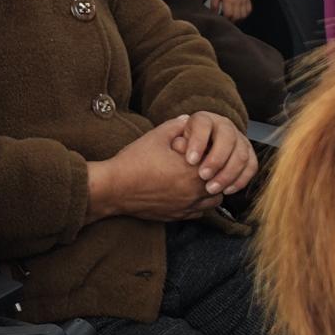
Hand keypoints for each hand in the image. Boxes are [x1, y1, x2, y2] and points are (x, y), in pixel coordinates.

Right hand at [85, 116, 222, 222]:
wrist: (114, 188)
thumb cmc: (134, 161)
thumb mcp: (155, 136)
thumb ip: (176, 125)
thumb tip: (187, 119)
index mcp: (193, 169)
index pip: (218, 161)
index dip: (213, 152)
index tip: (203, 148)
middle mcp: (194, 190)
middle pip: (221, 181)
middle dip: (216, 171)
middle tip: (203, 162)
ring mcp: (187, 206)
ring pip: (214, 199)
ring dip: (211, 189)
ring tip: (198, 178)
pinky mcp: (178, 216)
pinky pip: (200, 212)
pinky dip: (200, 203)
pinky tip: (188, 192)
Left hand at [169, 110, 258, 198]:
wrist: (194, 155)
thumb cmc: (179, 148)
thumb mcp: (170, 141)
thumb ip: (174, 140)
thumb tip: (179, 144)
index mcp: (204, 119)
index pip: (203, 124)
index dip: (198, 142)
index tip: (190, 161)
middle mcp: (224, 126)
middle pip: (227, 138)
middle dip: (216, 160)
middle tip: (203, 176)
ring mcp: (238, 139)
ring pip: (241, 154)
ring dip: (228, 174)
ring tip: (211, 189)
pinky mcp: (247, 154)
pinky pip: (251, 166)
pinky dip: (240, 180)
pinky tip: (226, 190)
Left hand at [210, 0, 252, 21]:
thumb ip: (214, 4)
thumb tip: (214, 13)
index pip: (228, 14)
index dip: (225, 19)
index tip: (222, 19)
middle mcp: (237, 0)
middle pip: (237, 16)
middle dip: (232, 20)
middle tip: (228, 20)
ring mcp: (244, 0)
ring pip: (244, 15)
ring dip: (239, 19)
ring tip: (233, 18)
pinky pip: (249, 10)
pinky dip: (245, 14)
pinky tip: (240, 14)